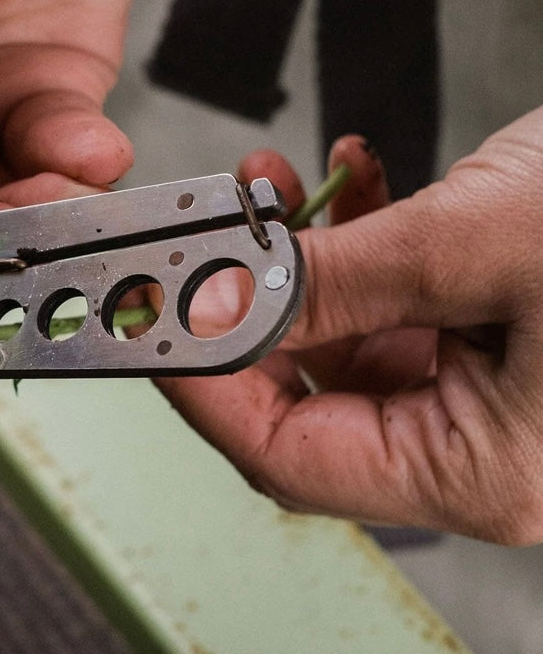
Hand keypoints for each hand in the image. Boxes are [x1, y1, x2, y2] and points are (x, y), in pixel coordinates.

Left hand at [158, 109, 542, 543]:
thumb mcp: (481, 241)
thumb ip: (334, 280)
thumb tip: (216, 301)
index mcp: (487, 472)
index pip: (285, 455)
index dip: (201, 385)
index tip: (147, 317)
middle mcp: (488, 451)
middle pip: (306, 403)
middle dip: (248, 306)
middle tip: (209, 232)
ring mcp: (499, 399)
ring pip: (347, 346)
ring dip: (302, 265)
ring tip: (279, 185)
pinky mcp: (507, 340)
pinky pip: (401, 310)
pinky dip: (366, 248)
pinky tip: (358, 181)